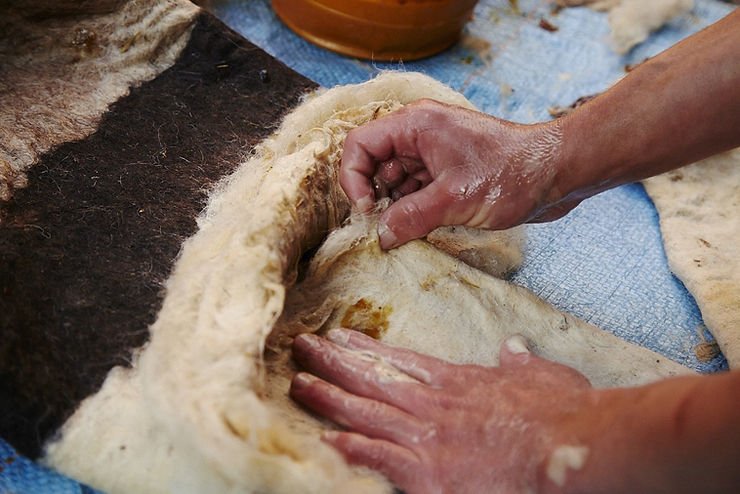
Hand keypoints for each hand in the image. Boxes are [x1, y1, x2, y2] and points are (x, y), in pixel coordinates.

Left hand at [289, 329, 599, 493]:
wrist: (568, 448)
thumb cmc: (562, 414)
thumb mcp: (543, 376)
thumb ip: (519, 363)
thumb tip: (511, 348)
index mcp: (458, 382)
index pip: (401, 360)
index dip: (367, 349)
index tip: (340, 337)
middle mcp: (434, 403)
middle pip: (372, 378)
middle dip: (333, 362)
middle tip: (301, 346)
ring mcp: (427, 436)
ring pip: (366, 411)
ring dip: (330, 396)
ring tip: (299, 382)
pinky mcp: (428, 472)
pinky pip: (379, 456)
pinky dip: (350, 447)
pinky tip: (324, 439)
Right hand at [340, 100, 579, 248]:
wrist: (557, 175)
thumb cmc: (512, 173)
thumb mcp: (454, 199)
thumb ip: (410, 218)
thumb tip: (379, 237)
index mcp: (414, 125)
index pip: (359, 145)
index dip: (353, 180)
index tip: (367, 211)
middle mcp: (419, 135)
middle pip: (373, 165)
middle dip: (374, 198)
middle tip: (382, 229)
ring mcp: (434, 154)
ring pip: (394, 182)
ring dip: (394, 208)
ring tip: (403, 233)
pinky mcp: (448, 173)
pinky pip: (416, 192)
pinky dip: (412, 211)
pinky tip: (419, 230)